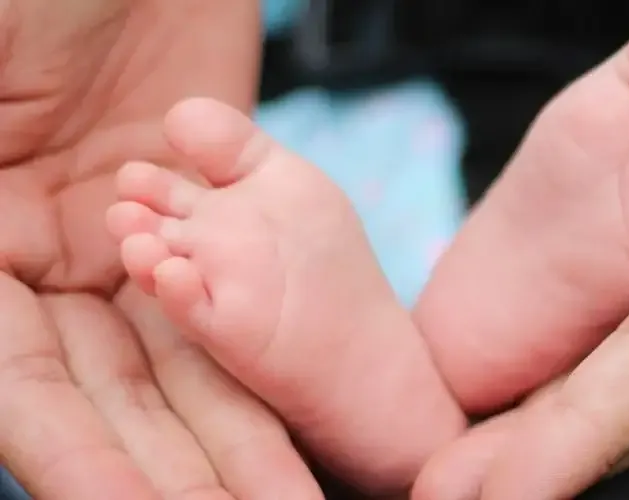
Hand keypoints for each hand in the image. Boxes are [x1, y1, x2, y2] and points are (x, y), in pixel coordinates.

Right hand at [0, 1, 324, 497]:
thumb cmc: (34, 0)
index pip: (25, 384)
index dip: (75, 456)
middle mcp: (52, 260)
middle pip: (116, 392)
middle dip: (175, 467)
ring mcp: (133, 237)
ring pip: (186, 354)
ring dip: (232, 430)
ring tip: (287, 494)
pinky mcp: (210, 206)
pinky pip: (236, 285)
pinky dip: (257, 343)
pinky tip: (294, 409)